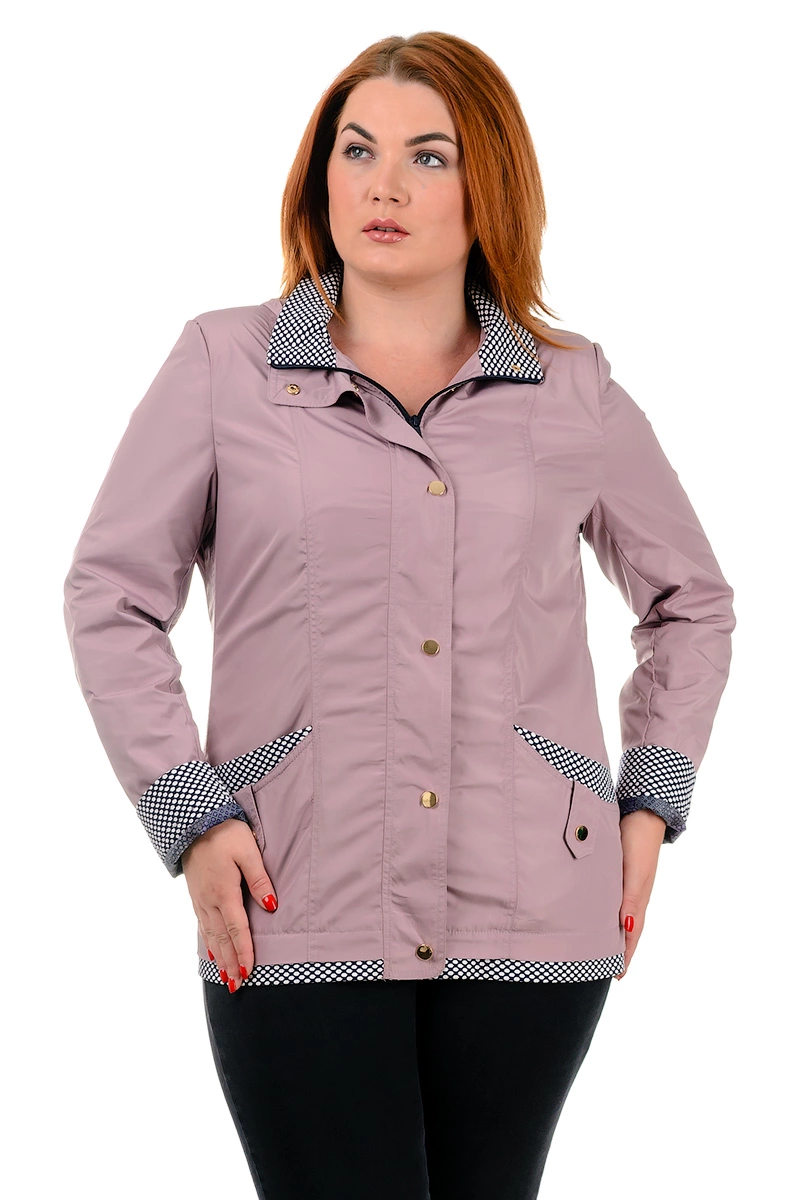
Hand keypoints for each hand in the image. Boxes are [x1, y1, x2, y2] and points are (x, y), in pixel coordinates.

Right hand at [181, 818, 277, 990]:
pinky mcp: (197, 895)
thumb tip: (271, 905)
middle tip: (237, 987)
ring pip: (211, 936)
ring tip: (226, 978)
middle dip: (230, 963)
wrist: (193, 822)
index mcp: (224, 892)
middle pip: (222, 939)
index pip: (237, 929)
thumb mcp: (247, 851)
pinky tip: (211, 952)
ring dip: (219, 958)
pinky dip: (208, 943)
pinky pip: (203, 926)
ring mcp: (201, 900)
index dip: (243, 951)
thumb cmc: (225, 833)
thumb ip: (259, 879)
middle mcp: (210, 901)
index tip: (248, 972)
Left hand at [615, 808, 665, 979]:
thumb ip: (629, 898)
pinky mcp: (621, 872)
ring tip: (598, 947)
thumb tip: (626, 928)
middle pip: (626, 929)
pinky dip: (607, 911)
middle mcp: (634, 895)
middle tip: (602, 968)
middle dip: (617, 949)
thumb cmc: (637, 842)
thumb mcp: (633, 871)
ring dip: (611, 931)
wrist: (642, 811)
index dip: (625, 956)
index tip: (616, 977)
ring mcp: (628, 884)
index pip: (632, 935)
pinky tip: (597, 911)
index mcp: (638, 899)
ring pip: (619, 915)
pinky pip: (614, 899)